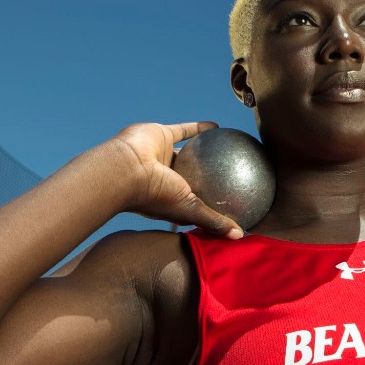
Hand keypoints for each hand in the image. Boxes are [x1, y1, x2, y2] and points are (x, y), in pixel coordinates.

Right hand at [107, 121, 242, 238]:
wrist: (124, 169)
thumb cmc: (154, 195)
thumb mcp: (189, 211)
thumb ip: (213, 221)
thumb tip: (241, 237)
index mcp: (171, 199)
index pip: (195, 205)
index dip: (210, 205)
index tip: (229, 205)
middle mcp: (166, 179)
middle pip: (192, 178)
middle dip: (207, 178)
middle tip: (230, 176)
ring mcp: (162, 157)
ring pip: (187, 153)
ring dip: (203, 151)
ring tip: (224, 150)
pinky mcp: (161, 136)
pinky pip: (184, 131)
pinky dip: (199, 128)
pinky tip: (218, 127)